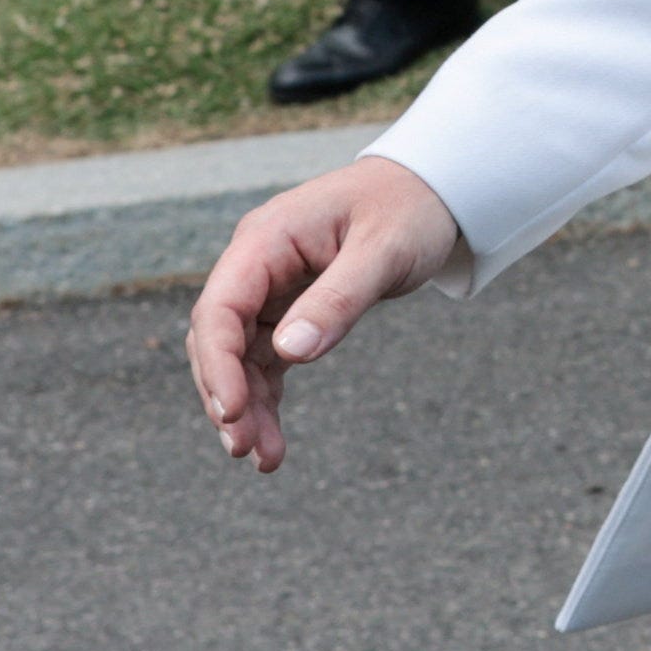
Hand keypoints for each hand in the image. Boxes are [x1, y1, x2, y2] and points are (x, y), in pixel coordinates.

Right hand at [187, 156, 459, 472]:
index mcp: (267, 238)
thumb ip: (340, 298)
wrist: (432, 190)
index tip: (231, 413)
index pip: (221, 306)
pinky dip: (266, 398)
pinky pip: (265, 359)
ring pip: (238, 357)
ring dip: (246, 407)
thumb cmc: (409, 209)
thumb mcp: (385, 250)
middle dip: (226, 394)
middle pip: (218, 337)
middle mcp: (257, 262)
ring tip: (265, 460)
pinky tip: (273, 441)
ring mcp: (269, 287)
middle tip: (244, 448)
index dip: (218, 363)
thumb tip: (290, 352)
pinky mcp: (288, 308)